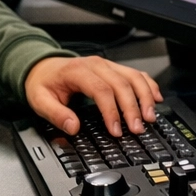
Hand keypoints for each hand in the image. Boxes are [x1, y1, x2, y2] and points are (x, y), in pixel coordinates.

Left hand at [25, 55, 162, 137]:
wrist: (43, 67)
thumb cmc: (43, 83)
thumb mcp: (39, 100)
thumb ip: (55, 114)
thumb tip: (73, 127)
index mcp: (77, 71)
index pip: (101, 90)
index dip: (111, 111)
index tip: (116, 130)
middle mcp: (96, 65)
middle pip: (121, 84)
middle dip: (132, 108)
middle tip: (137, 129)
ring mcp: (107, 65)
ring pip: (133, 77)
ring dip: (145, 96)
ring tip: (150, 117)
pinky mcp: (114, 68)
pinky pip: (136, 74)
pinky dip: (149, 85)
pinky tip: (156, 98)